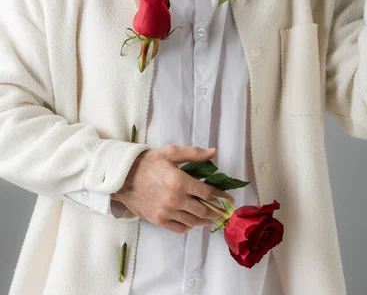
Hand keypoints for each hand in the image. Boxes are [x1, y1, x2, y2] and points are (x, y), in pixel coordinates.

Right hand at [111, 145, 234, 232]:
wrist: (122, 176)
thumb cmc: (147, 162)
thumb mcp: (171, 152)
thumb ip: (194, 154)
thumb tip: (214, 152)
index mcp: (180, 181)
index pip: (208, 193)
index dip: (222, 197)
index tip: (230, 199)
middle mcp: (175, 199)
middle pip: (203, 210)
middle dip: (217, 212)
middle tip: (225, 213)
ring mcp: (167, 212)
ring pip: (193, 221)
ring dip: (206, 221)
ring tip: (213, 219)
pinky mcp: (159, 220)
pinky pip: (179, 228)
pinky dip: (189, 226)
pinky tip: (193, 221)